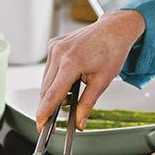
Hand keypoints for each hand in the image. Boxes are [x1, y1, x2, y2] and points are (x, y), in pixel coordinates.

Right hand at [35, 9, 145, 131]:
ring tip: (72, 94)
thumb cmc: (112, 50)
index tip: (41, 125)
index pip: (52, 94)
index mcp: (71, 61)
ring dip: (53, 92)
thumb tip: (79, 121)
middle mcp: (59, 52)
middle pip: (46, 89)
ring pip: (45, 80)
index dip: (45, 112)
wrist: (114, 29)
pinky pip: (49, 69)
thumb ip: (87, 103)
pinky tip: (68, 81)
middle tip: (57, 120)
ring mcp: (55, 47)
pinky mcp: (54, 45)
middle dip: (50, 105)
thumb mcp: (102, 81)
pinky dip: (55, 80)